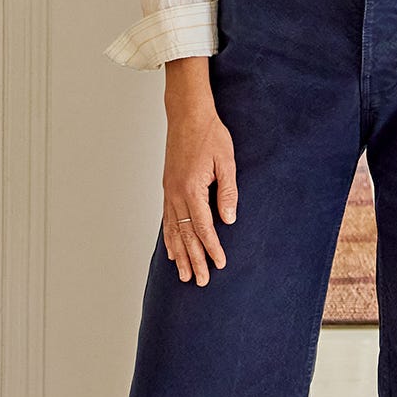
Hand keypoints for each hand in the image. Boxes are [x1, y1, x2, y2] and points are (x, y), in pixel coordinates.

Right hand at [161, 57, 236, 286]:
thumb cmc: (210, 135)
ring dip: (180, 254)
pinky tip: (172, 250)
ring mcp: (169, 192)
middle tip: (201, 281)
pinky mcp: (168, 188)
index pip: (204, 226)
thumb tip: (229, 219)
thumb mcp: (226, 161)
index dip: (212, 247)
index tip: (220, 264)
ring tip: (184, 274)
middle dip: (194, 259)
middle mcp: (176, 194)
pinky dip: (169, 237)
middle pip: (186, 234)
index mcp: (192, 188)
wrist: (187, 114)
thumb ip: (227, 191)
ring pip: (173, 230)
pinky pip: (167, 219)